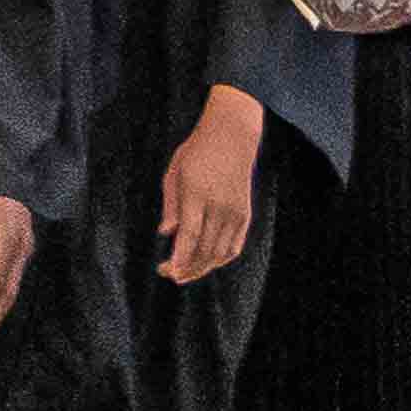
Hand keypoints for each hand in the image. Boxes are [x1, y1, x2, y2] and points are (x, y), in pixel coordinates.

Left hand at [155, 88, 266, 285]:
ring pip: (220, 252)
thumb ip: (170, 205)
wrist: (232, 136)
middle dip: (186, 267)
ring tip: (183, 273)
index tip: (168, 271)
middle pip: (205, 248)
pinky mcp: (245, 214)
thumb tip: (166, 233)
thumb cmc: (196, 152)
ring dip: (201, 268)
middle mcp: (220, 206)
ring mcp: (235, 212)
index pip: (190, 234)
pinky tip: (205, 264)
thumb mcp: (174, 172)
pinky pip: (234, 246)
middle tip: (167, 274)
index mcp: (198, 193)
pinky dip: (220, 260)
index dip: (180, 257)